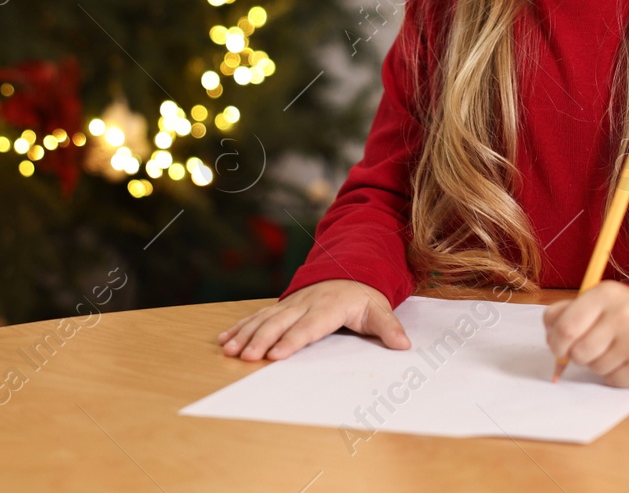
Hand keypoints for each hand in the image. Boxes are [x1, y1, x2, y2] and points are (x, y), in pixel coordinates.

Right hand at [217, 279, 410, 361]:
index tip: (275, 355)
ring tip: (229, 350)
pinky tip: (224, 339)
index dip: (292, 340)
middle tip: (246, 356)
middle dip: (261, 339)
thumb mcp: (379, 310)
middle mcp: (305, 303)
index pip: (308, 327)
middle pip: (280, 323)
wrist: (350, 271)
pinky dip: (240, 327)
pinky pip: (258, 316)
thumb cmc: (363, 297)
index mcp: (329, 307)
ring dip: (245, 334)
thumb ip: (388, 328)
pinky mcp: (281, 306)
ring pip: (264, 319)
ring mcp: (291, 303)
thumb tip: (403, 344)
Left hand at [543, 280, 628, 387]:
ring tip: (611, 349)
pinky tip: (624, 359)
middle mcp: (625, 315)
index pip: (566, 327)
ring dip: (595, 363)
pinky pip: (611, 380)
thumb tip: (551, 340)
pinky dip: (611, 373)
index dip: (555, 342)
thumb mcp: (593, 301)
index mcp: (606, 294)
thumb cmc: (619, 314)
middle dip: (575, 355)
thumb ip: (564, 314)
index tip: (557, 347)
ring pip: (594, 368)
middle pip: (578, 352)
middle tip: (587, 346)